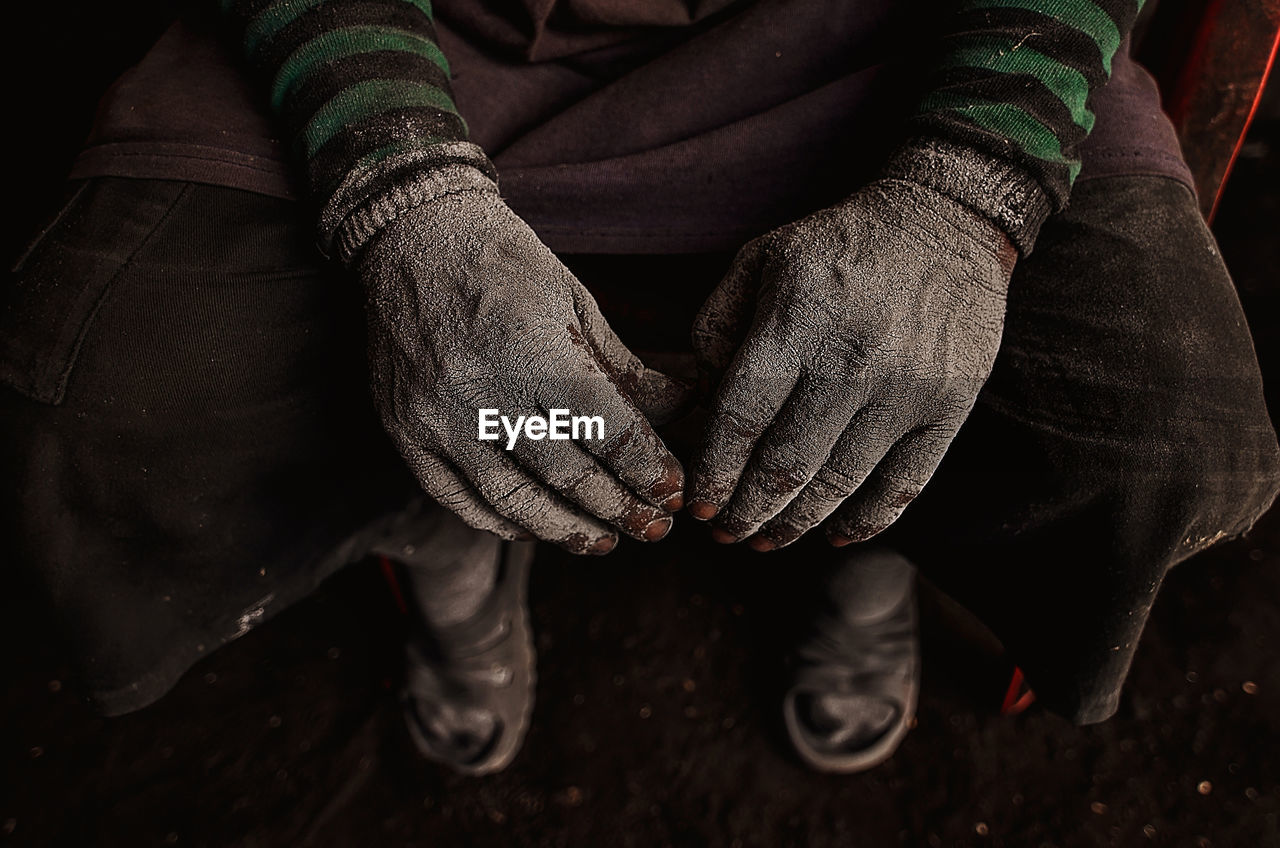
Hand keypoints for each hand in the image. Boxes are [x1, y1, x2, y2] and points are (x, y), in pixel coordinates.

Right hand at [360, 179, 690, 553]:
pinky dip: (502, 522)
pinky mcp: (405, 433)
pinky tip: (537, 530)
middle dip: (617, 507)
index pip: (603, 429)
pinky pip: (458, 499)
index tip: (674, 492)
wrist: (408, 237)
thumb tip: (683, 408)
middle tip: (655, 528)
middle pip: (564, 473)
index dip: (644, 467)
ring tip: (604, 540)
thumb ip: (623, 367)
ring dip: (565, 529)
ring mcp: (436, 417)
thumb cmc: (503, 263)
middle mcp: (480, 389)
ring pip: (511, 499)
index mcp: (531, 348)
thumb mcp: (574, 300)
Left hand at [688, 178, 1016, 548]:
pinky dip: (867, 521)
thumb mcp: (759, 260)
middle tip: (725, 534)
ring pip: (840, 483)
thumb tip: (701, 402)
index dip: (715, 472)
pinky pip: (905, 484)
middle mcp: (851, 361)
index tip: (698, 505)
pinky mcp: (949, 405)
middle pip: (786, 464)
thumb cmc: (837, 246)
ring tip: (767, 540)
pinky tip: (836, 537)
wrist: (943, 221)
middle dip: (747, 511)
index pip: (742, 419)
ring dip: (797, 524)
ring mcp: (906, 388)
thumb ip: (716, 327)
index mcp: (796, 323)